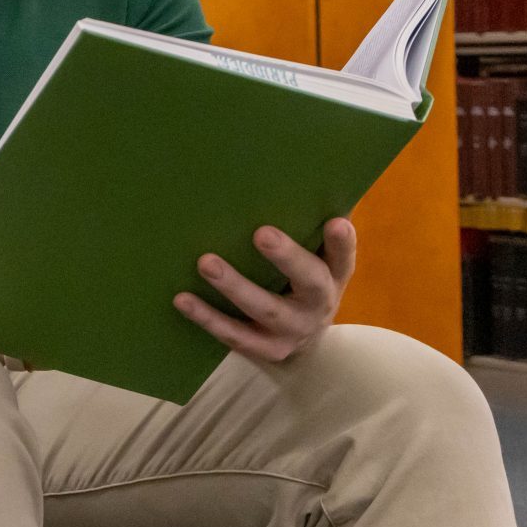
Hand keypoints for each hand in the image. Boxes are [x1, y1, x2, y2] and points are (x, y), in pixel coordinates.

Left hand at [175, 218, 354, 362]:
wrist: (304, 344)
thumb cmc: (300, 280)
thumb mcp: (315, 258)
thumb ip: (307, 225)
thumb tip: (296, 176)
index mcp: (334, 275)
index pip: (343, 255)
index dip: (341, 241)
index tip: (335, 222)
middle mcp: (320, 304)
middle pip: (310, 281)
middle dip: (287, 257)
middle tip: (261, 233)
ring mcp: (294, 331)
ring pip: (265, 310)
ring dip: (234, 286)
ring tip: (206, 263)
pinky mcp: (267, 350)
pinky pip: (235, 335)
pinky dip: (207, 317)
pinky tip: (182, 299)